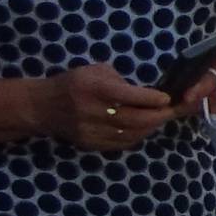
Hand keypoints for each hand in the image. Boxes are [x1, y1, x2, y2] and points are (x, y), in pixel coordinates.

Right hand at [37, 63, 176, 153]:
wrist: (42, 106)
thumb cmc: (73, 83)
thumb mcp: (95, 71)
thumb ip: (121, 80)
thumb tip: (148, 93)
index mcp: (94, 88)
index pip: (130, 96)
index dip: (153, 99)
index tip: (167, 98)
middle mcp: (93, 111)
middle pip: (137, 119)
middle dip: (161, 115)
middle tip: (173, 110)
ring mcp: (92, 131)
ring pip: (133, 133)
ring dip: (151, 126)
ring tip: (160, 118)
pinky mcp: (91, 144)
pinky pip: (123, 143)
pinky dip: (138, 136)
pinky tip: (144, 128)